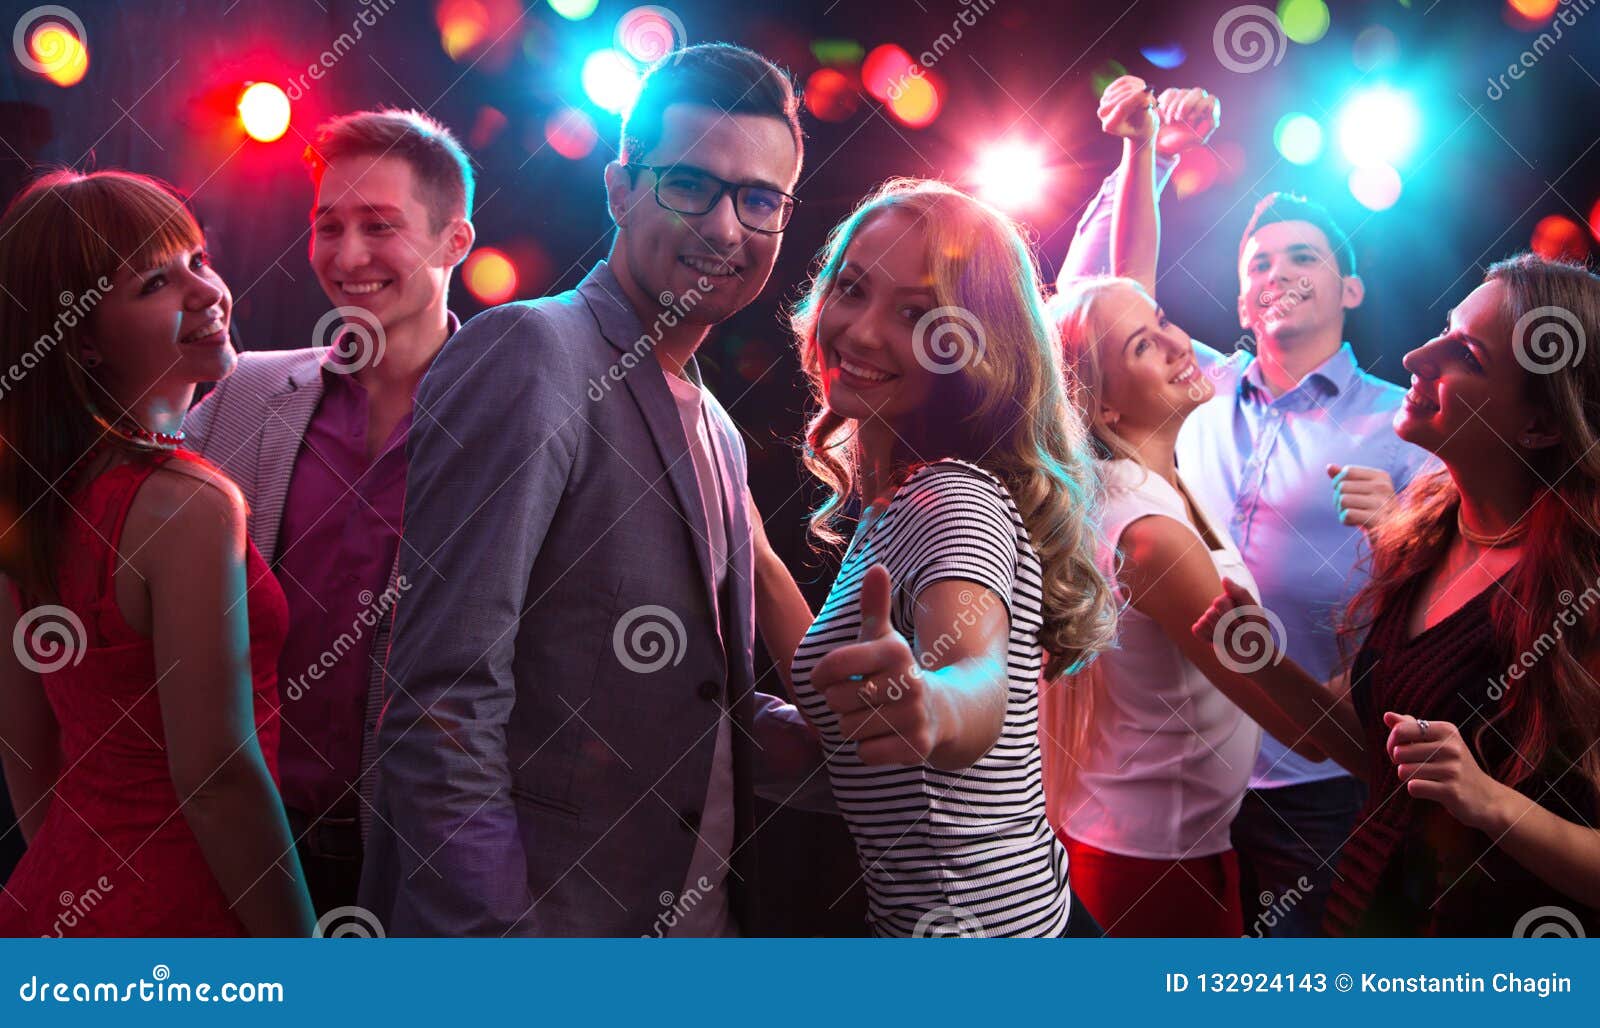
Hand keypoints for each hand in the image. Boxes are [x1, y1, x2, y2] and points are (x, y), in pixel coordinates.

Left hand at [809, 564, 942, 765]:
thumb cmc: (899, 672)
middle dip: (840, 703)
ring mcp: (915, 716)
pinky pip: (865, 753)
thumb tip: (877, 567)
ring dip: (854, 726)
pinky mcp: (917, 747)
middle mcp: (909, 681)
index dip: (820, 676)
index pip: (833, 666)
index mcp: (895, 651)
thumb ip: (875, 606)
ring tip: (874, 716)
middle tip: (859, 699)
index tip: (825, 679)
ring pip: (849, 729)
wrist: (946, 711)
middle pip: (837, 701)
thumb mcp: (885, 639)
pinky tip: (885, 736)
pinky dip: (868, 749)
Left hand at [1098, 75, 1155, 142]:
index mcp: (1110, 126)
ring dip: (1141, 90)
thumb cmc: (1144, 127)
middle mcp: (1103, 113)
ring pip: (1125, 86)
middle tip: (1154, 102)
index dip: (1136, 98)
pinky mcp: (1109, 90)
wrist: (1138, 126)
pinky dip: (1137, 83)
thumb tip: (1145, 96)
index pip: (1121, 108)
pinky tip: (1142, 91)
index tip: (1149, 91)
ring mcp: (1104, 100)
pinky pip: (1125, 80)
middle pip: (1124, 95)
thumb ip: (1145, 112)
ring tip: (1148, 100)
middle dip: (1141, 94)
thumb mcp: (1148, 123)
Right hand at [1154, 86, 1219, 156]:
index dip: (1201, 107)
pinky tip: (1163, 112)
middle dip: (1187, 104)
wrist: (1161, 144)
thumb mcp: (1196, 140)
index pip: (1211, 100)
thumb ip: (1208, 128)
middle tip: (1178, 119)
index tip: (1190, 120)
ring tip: (1169, 122)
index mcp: (1207, 113)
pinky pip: (1171, 92)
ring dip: (1174, 108)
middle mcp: (1198, 102)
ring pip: (1183, 92)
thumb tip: (1214, 119)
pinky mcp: (1172, 97)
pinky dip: (1166, 102)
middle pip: (1198, 92)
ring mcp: (1185, 98)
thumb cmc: (1181, 144)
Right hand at [1190, 576, 1284, 667]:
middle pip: (1210, 613)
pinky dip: (1209, 638)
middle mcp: (1220, 608)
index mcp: (1232, 600)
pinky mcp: (1205, 632)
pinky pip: (1197, 630)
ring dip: (1221, 634)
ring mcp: (1212, 620)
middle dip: (1226, 626)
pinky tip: (1221, 641)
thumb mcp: (1254, 613)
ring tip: (1232, 638)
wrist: (1256, 658)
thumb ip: (1240, 593)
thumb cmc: (1258, 634)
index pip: (1219, 602)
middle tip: (1239, 633)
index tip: (1245, 623)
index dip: (1231, 616)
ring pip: (1204, 622)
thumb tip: (1224, 579)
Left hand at [1328, 464, 1396, 531]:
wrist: (1390, 534)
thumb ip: (1345, 478)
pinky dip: (1345, 520)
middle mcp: (1384, 487)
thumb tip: (1329, 467)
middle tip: (1350, 507)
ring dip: (1341, 510)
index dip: (1339, 483)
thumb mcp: (1361, 491)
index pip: (1347, 471)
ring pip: (1343, 500)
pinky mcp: (1377, 520)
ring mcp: (1382, 503)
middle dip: (1339, 499)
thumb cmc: (1372, 509)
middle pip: (1342, 486)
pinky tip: (1356, 522)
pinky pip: (1347, 514)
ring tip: (1353, 514)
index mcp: (1381, 476)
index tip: (1348, 493)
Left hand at [1384, 712, 1510, 831]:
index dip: (1392, 743)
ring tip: (1424, 778)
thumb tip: (1387, 715)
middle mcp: (1451, 746)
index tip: (1399, 751)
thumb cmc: (1454, 766)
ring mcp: (1452, 769)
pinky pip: (1414, 787)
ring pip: (1404, 771)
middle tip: (1415, 767)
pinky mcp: (1451, 790)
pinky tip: (1430, 789)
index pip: (1400, 730)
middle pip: (1398, 752)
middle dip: (1399, 763)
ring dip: (1408, 777)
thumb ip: (1411, 728)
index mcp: (1446, 730)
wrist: (1486, 797)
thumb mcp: (1438, 742)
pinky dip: (1416, 789)